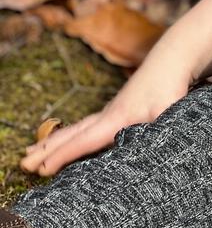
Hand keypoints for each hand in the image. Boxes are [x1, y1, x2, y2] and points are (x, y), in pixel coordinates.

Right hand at [20, 57, 193, 176]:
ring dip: (54, 141)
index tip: (41, 169)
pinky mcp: (118, 109)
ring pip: (76, 128)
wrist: (171, 58)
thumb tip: (154, 154)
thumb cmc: (171, 85)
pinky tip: (68, 140)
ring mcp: (111, 111)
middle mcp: (108, 114)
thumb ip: (161, 132)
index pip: (84, 141)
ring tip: (31, 152)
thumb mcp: (170, 111)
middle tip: (23, 164)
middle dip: (47, 150)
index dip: (62, 156)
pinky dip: (70, 134)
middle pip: (71, 134)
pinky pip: (86, 126)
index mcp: (117, 119)